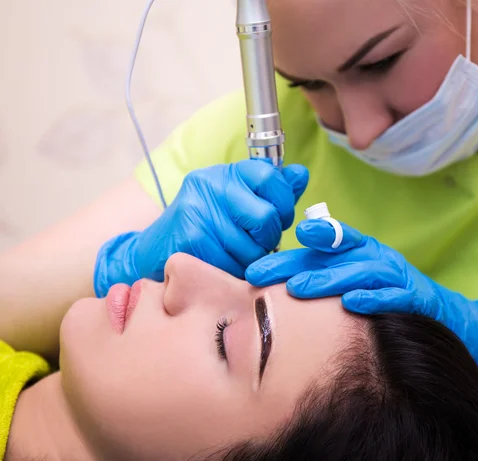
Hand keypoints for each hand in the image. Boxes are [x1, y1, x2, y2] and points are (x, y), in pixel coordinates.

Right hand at [94, 159, 308, 296]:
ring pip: (252, 249)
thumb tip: (301, 175)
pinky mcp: (190, 241)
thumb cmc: (204, 227)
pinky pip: (233, 265)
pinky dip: (234, 273)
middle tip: (258, 245)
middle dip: (269, 240)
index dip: (284, 203)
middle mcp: (210, 185)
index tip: (279, 218)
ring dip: (252, 261)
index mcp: (226, 173)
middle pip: (266, 218)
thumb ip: (271, 191)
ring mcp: (197, 211)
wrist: (153, 251)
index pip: (270, 176)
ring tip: (236, 256)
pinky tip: (222, 266)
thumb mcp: (237, 201)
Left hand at [246, 219, 477, 365]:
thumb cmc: (389, 292)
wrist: (442, 311)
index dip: (287, 253)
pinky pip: (393, 297)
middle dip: (295, 264)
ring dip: (328, 279)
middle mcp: (375, 257)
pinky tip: (351, 304)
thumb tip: (281, 281)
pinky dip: (373, 298)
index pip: (319, 246)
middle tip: (261, 274)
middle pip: (332, 256)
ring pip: (359, 272)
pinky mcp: (414, 298)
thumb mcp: (357, 275)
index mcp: (358, 250)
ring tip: (296, 290)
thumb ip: (327, 271)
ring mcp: (395, 276)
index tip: (257, 262)